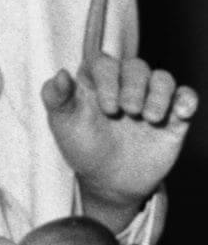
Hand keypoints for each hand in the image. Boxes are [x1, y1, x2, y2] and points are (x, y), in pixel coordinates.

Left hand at [42, 55, 197, 229]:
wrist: (109, 181)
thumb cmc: (82, 146)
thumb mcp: (63, 124)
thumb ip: (56, 98)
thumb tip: (61, 73)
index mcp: (96, 82)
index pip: (104, 63)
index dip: (107, 78)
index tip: (106, 107)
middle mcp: (124, 86)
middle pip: (135, 67)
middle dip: (133, 87)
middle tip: (128, 111)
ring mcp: (150, 100)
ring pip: (162, 78)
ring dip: (159, 93)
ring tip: (149, 117)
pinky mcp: (173, 118)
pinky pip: (186, 97)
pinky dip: (187, 99)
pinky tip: (181, 111)